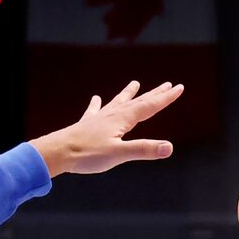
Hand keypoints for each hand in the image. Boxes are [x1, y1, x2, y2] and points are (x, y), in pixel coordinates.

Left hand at [33, 81, 181, 175]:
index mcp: (123, 119)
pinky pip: (95, 111)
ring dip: (128, 94)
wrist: (59, 151)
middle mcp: (112, 114)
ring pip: (118, 102)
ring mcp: (99, 118)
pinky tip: (96, 99)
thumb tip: (169, 148)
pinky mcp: (86, 125)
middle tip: (168, 84)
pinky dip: (97, 104)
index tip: (179, 87)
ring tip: (135, 84)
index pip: (149, 106)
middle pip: (138, 102)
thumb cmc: (88, 154)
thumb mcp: (119, 154)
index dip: (166, 98)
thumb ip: (143, 150)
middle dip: (154, 94)